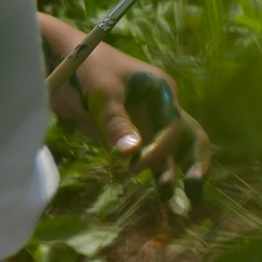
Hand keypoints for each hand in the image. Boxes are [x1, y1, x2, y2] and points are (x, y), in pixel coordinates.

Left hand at [38, 15, 209, 184]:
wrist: (65, 61)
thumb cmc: (90, 67)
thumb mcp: (103, 93)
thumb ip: (116, 122)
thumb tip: (131, 154)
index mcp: (163, 92)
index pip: (174, 128)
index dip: (160, 150)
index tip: (135, 167)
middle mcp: (161, 109)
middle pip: (190, 138)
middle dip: (195, 164)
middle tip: (193, 191)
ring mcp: (147, 123)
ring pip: (172, 152)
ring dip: (172, 173)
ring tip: (169, 200)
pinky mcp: (131, 135)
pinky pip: (149, 157)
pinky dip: (154, 173)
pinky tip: (153, 193)